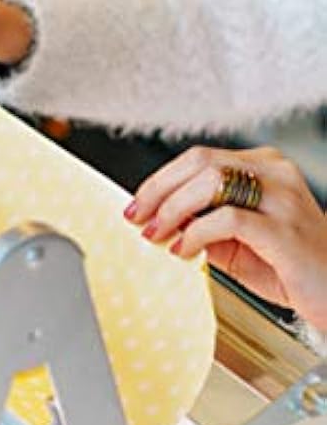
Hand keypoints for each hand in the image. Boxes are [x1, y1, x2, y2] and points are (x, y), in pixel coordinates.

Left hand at [126, 146, 326, 328]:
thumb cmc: (288, 266)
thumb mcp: (234, 240)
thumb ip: (200, 222)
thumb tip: (155, 218)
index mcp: (263, 167)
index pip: (198, 159)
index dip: (159, 181)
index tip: (136, 206)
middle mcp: (275, 174)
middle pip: (199, 163)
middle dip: (159, 192)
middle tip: (139, 220)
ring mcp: (283, 199)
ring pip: (210, 182)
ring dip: (173, 210)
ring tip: (159, 236)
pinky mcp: (284, 229)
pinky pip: (227, 219)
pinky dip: (196, 233)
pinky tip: (185, 251)